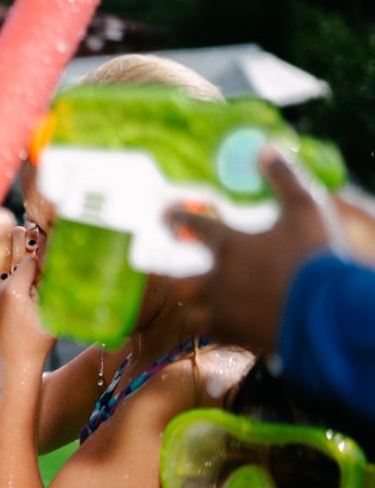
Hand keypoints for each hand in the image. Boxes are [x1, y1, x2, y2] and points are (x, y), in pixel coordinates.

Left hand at [0, 225, 54, 370]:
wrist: (17, 365)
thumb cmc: (40, 341)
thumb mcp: (54, 310)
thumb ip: (54, 282)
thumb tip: (53, 255)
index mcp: (14, 289)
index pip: (32, 257)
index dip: (44, 254)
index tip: (51, 249)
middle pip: (11, 251)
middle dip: (25, 245)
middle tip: (34, 238)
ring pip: (5, 266)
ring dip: (17, 262)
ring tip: (29, 264)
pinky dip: (10, 280)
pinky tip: (20, 291)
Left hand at [169, 146, 338, 354]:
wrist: (323, 311)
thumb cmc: (313, 257)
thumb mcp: (304, 210)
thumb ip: (284, 179)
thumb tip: (266, 148)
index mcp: (231, 246)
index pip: (195, 226)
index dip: (178, 218)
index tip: (164, 215)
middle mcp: (218, 280)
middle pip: (182, 281)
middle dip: (179, 278)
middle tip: (177, 277)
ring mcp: (223, 312)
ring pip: (191, 316)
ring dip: (195, 311)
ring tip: (200, 311)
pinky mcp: (235, 339)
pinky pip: (215, 339)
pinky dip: (219, 334)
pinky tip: (227, 332)